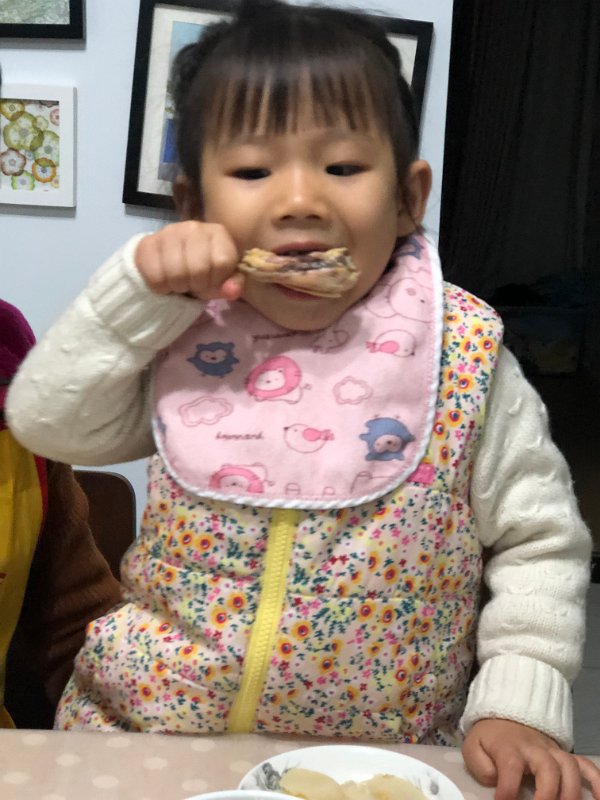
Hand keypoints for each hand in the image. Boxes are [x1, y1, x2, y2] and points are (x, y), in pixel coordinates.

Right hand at [135, 220, 243, 301]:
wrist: (170, 262)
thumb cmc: (202, 271)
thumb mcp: (221, 279)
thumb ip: (232, 285)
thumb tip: (232, 291)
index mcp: (218, 232)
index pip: (222, 262)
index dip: (216, 280)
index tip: (210, 281)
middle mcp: (193, 227)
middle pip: (198, 269)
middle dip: (196, 285)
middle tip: (192, 284)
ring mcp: (168, 232)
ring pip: (176, 274)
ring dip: (177, 287)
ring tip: (178, 283)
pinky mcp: (147, 243)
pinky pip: (155, 277)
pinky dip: (160, 287)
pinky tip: (164, 281)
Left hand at [463, 719, 599, 799]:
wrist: (504, 714)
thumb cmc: (490, 737)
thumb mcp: (473, 747)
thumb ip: (480, 766)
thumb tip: (494, 781)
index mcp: (509, 748)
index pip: (510, 766)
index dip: (508, 789)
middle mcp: (535, 749)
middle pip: (548, 767)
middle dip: (548, 794)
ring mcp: (553, 751)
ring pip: (569, 767)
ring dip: (572, 792)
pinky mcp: (565, 754)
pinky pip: (586, 765)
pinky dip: (597, 780)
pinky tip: (599, 798)